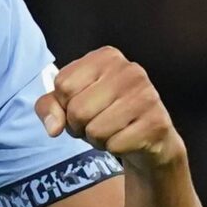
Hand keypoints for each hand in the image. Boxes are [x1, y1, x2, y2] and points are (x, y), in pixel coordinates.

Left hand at [37, 47, 185, 172]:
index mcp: (106, 57)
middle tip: (97, 123)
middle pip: (78, 110)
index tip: (82, 107)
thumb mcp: (71, 104)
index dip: (65, 106)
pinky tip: (126, 139)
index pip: (63, 85)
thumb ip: (49, 107)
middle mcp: (129, 70)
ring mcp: (146, 95)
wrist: (149, 138)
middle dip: (80, 127)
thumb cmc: (105, 115)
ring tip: (112, 131)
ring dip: (97, 140)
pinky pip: (115, 145)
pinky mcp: (156, 123)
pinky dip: (114, 149)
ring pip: (95, 130)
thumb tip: (53, 128)